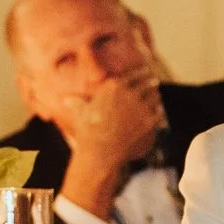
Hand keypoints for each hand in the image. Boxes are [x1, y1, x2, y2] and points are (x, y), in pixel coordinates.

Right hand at [54, 73, 165, 218]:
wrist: (100, 152)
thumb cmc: (88, 132)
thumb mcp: (80, 113)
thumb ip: (76, 103)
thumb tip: (65, 99)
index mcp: (114, 85)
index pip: (135, 73)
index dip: (142, 72)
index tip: (146, 71)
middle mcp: (130, 93)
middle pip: (148, 83)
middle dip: (151, 83)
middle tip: (153, 83)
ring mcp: (142, 107)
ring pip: (155, 97)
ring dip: (155, 96)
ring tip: (156, 97)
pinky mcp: (150, 121)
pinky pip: (159, 113)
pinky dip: (158, 113)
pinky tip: (158, 113)